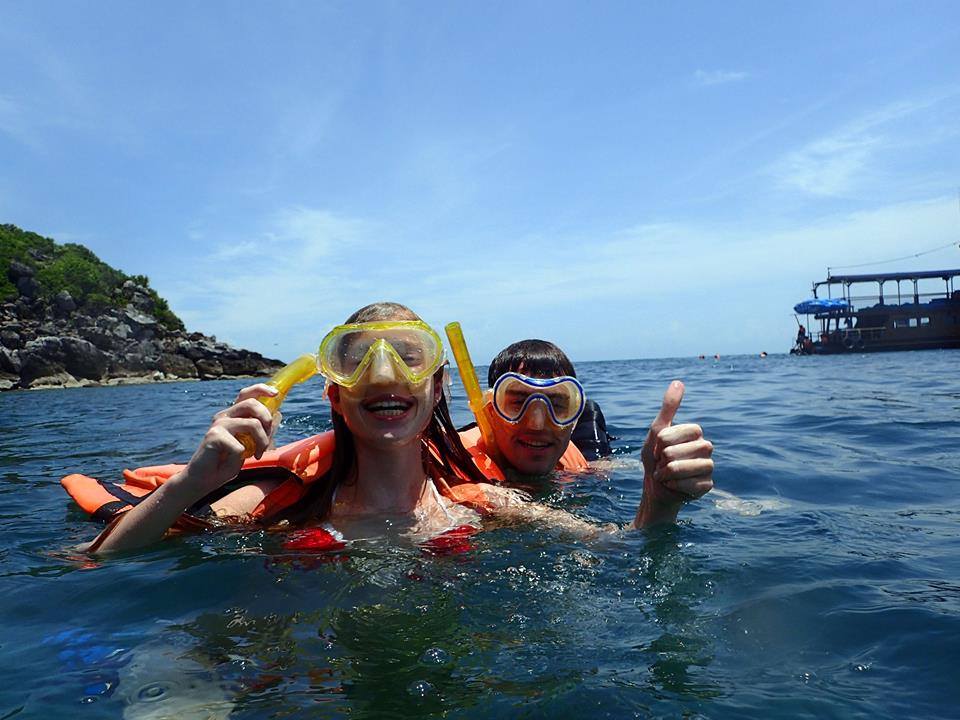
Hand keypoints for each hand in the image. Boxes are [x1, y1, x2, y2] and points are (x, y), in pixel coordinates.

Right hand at [179, 384, 278, 498]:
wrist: (204, 479)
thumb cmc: (227, 462)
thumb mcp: (250, 446)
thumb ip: (263, 431)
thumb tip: (278, 414)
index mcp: (234, 415)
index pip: (247, 394)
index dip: (262, 389)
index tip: (275, 394)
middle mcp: (225, 415)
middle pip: (252, 404)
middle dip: (267, 420)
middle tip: (267, 440)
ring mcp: (219, 424)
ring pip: (252, 424)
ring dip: (261, 442)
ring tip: (257, 454)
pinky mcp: (213, 436)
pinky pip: (240, 445)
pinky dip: (242, 457)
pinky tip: (234, 462)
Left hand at [635, 381, 713, 526]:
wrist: (655, 488)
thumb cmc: (655, 459)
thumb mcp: (656, 432)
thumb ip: (669, 408)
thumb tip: (679, 382)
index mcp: (695, 433)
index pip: (682, 431)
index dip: (663, 441)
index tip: (658, 447)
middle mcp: (706, 447)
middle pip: (680, 450)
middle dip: (663, 459)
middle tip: (662, 463)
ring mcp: (709, 467)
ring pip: (686, 467)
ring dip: (667, 473)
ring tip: (666, 475)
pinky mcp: (708, 485)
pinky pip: (691, 485)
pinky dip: (675, 486)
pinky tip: (674, 486)